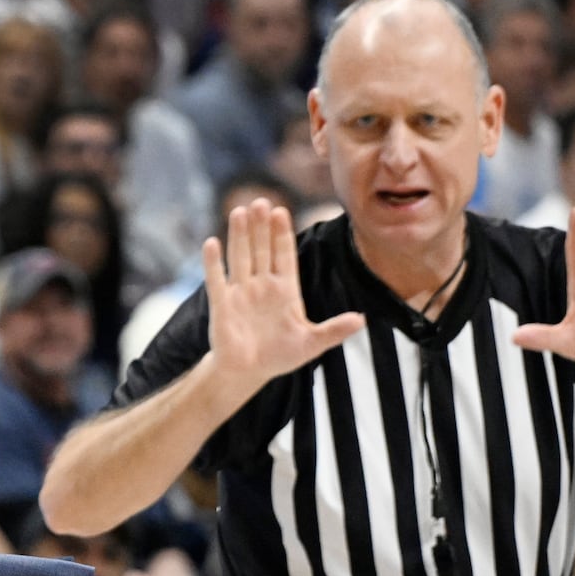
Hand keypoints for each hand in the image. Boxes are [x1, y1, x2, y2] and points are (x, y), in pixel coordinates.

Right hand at [204, 199, 363, 391]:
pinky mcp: (222, 305)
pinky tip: (212, 243)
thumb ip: (334, 330)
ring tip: (240, 211)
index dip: (282, 234)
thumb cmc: (280, 356)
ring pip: (240, 257)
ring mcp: (240, 293)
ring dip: (239, 235)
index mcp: (285, 290)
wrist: (248, 373)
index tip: (281, 211)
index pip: (284, 255)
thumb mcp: (312, 344)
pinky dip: (213, 263)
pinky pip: (217, 280)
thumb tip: (362, 319)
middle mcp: (262, 285)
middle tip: (261, 202)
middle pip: (261, 249)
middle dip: (261, 227)